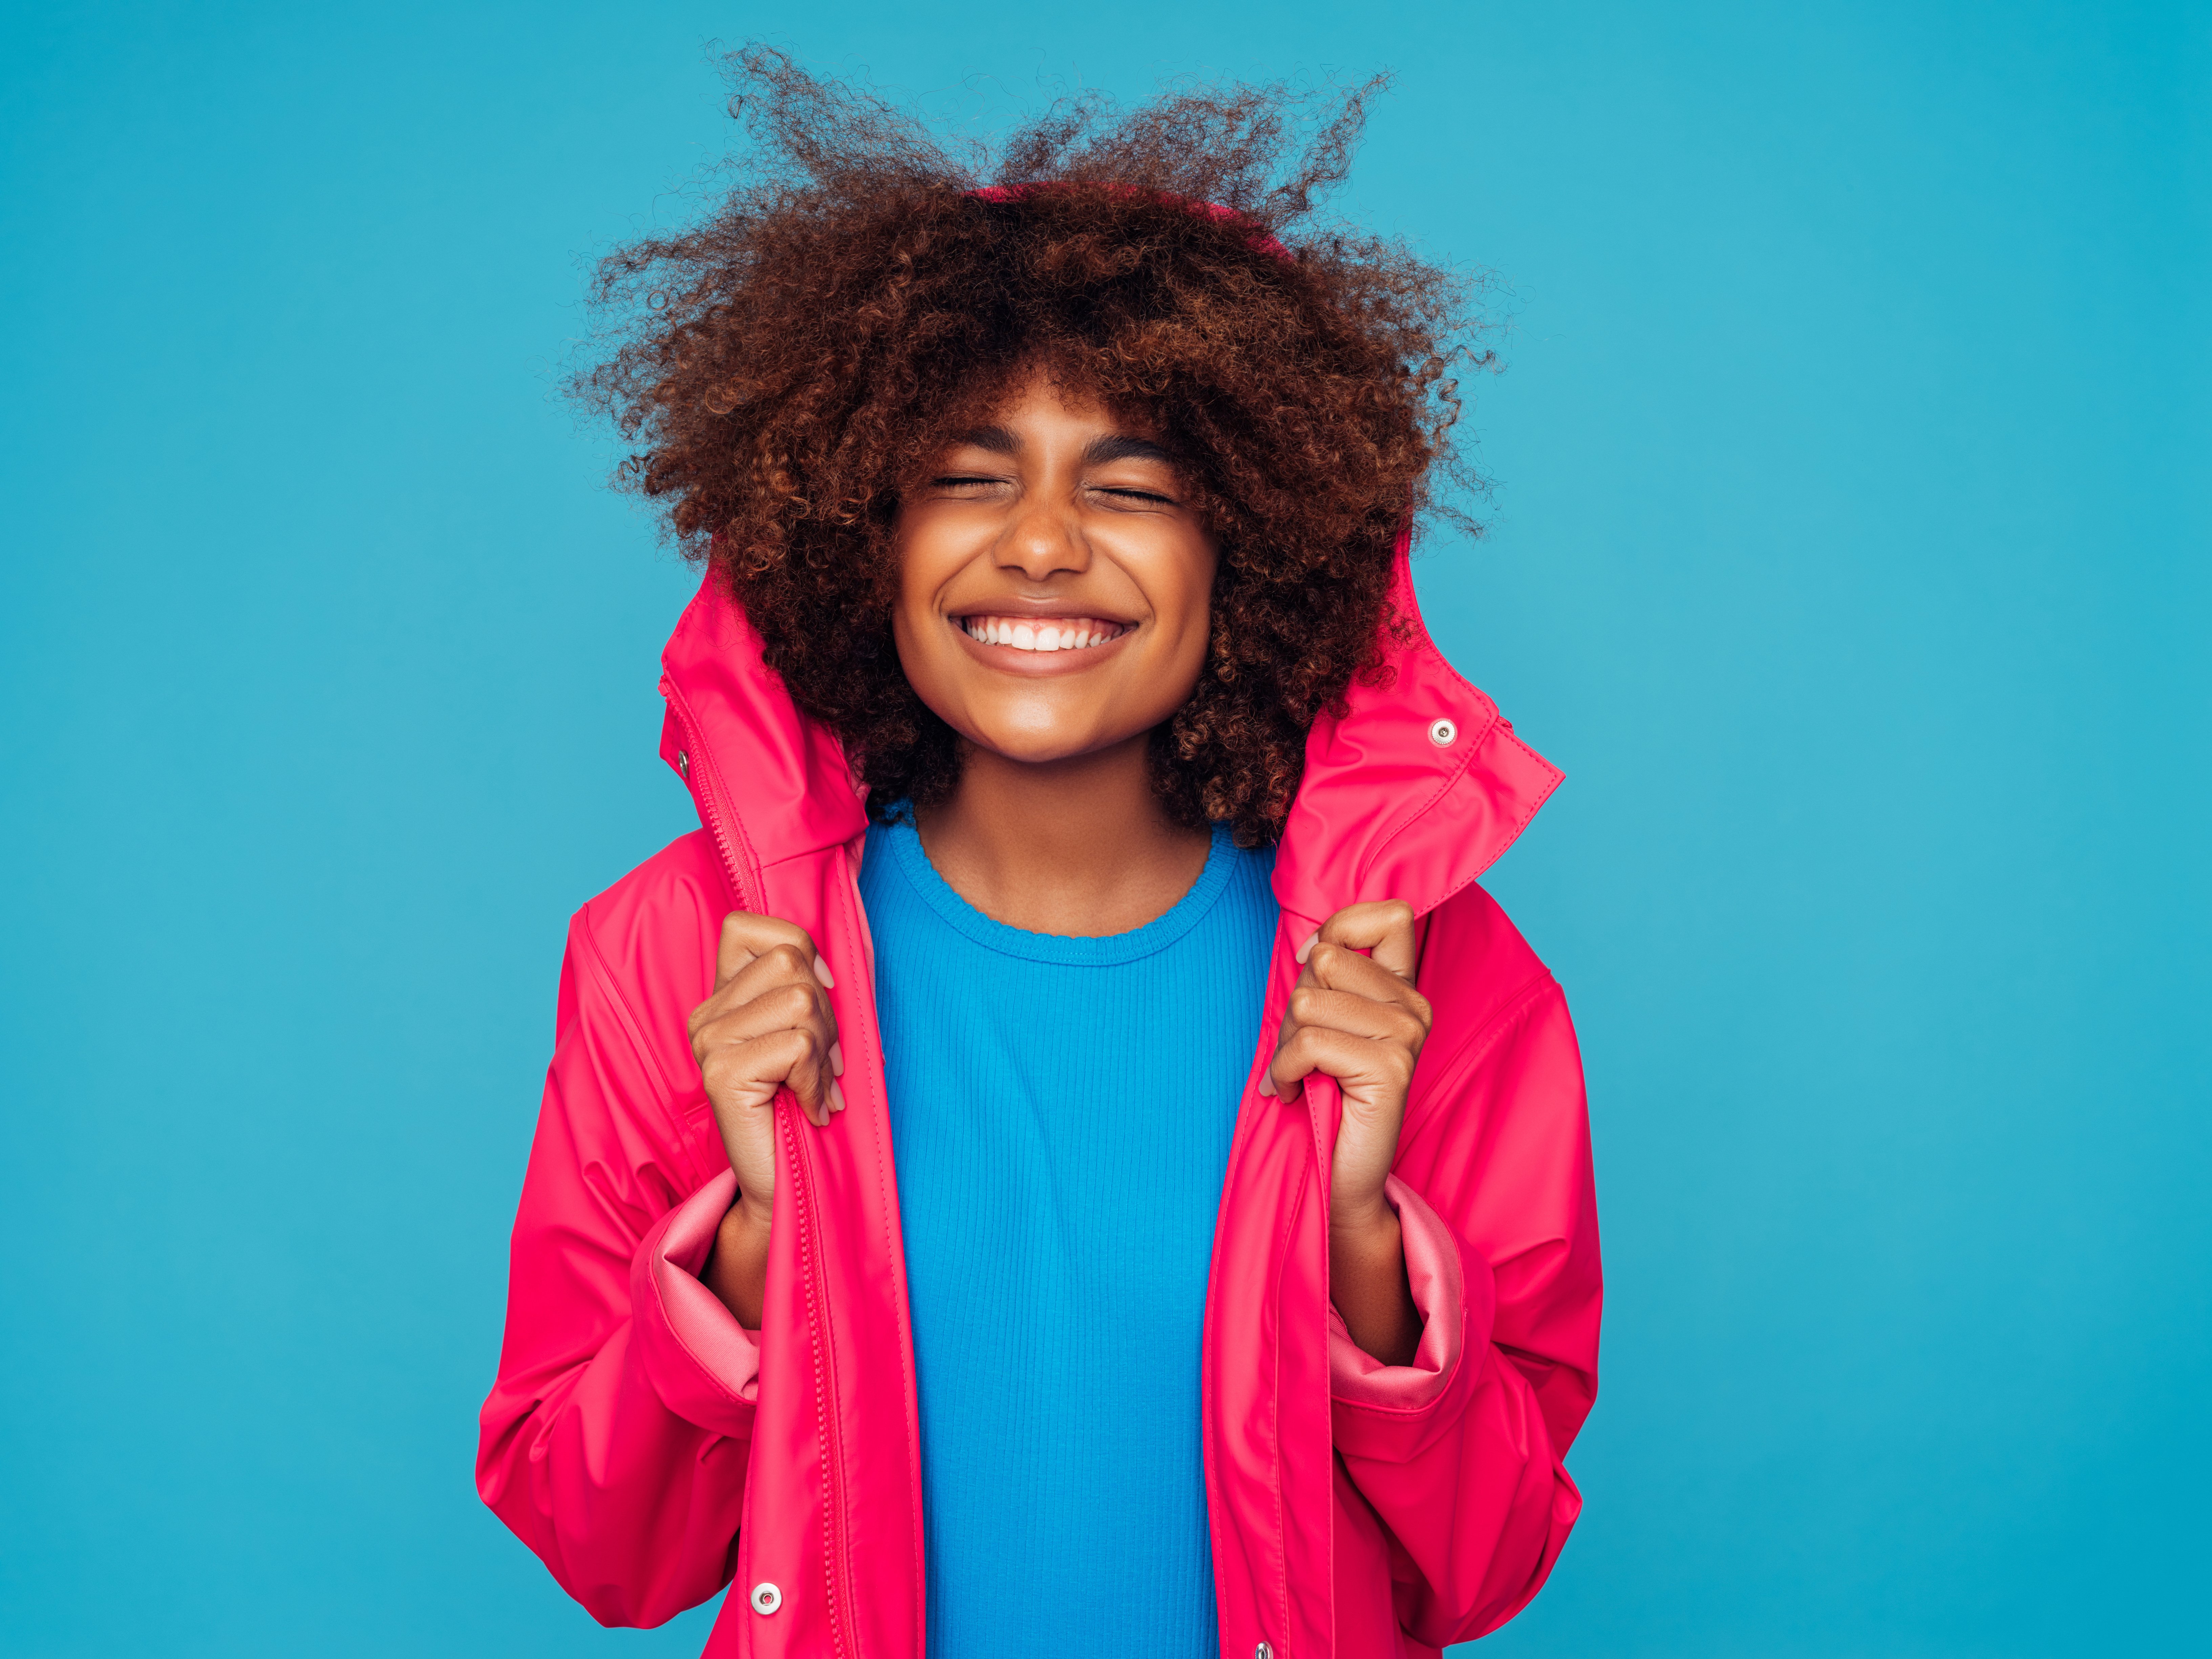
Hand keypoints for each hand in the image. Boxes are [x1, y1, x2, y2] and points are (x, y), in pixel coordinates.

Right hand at [686, 913, 842, 1325]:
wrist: (786, 1188)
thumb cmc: (804, 1109)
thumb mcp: (811, 1038)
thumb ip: (809, 992)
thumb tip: (833, 966)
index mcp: (721, 999)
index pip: (750, 925)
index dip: (800, 949)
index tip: (823, 995)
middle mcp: (705, 1016)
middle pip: (789, 960)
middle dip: (827, 1013)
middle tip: (823, 1064)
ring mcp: (707, 1043)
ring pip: (798, 999)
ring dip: (824, 1048)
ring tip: (815, 1087)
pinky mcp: (721, 1074)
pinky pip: (794, 1044)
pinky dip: (816, 1078)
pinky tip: (808, 1107)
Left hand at [1260, 899, 1430, 1363]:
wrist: (1338, 1180)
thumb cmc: (1321, 1098)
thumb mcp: (1325, 1024)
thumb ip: (1328, 979)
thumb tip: (1308, 944)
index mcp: (1405, 990)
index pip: (1389, 913)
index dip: (1338, 930)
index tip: (1315, 969)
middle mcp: (1416, 1008)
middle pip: (1327, 958)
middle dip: (1296, 1004)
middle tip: (1303, 1051)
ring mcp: (1408, 1037)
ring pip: (1310, 1002)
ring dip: (1285, 1045)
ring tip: (1299, 1076)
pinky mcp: (1391, 1069)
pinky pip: (1308, 1044)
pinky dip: (1283, 1073)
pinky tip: (1295, 1095)